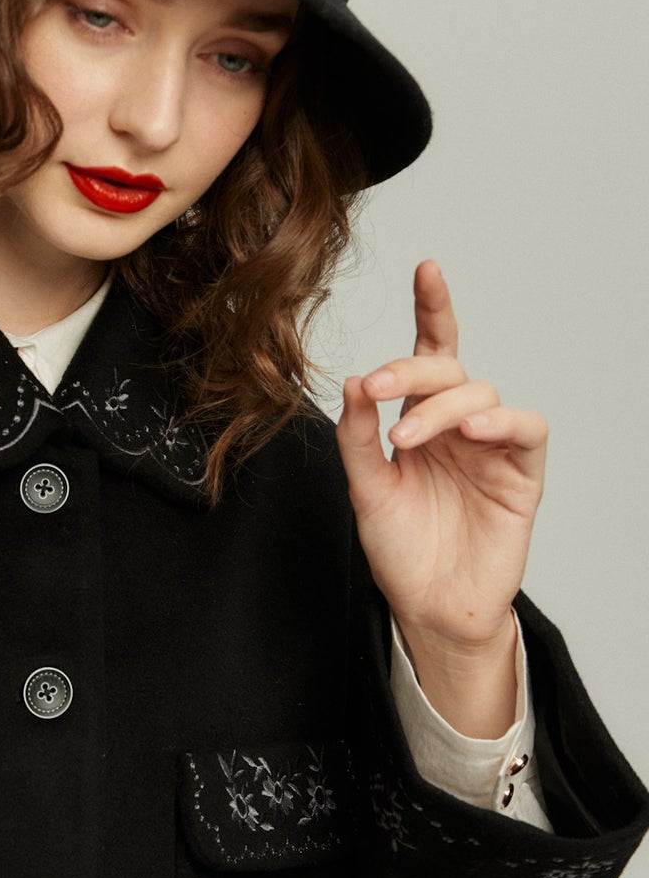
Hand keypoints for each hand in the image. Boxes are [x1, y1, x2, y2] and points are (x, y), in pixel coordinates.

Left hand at [336, 260, 547, 736]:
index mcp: (420, 419)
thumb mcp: (365, 488)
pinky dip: (498, 420)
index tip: (426, 268)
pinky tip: (470, 431)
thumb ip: (358, 436)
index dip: (432, 309)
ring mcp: (491, 447)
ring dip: (440, 406)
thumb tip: (352, 382)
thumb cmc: (399, 548)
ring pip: (480, 392)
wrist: (428, 608)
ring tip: (407, 437)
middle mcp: (457, 426)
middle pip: (447, 368)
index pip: (430, 352)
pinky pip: (525, 428)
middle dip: (410, 370)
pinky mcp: (521, 474)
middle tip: (376, 390)